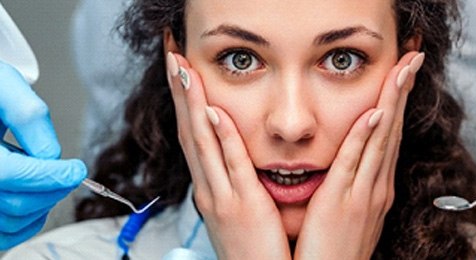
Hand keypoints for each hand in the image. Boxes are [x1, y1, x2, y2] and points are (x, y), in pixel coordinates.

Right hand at [0, 61, 85, 249]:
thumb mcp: (7, 86)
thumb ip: (30, 117)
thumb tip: (51, 156)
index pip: (9, 174)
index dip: (50, 176)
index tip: (78, 169)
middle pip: (15, 202)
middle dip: (54, 188)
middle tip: (71, 172)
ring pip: (11, 222)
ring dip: (44, 204)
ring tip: (49, 177)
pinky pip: (3, 234)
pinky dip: (29, 222)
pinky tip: (41, 198)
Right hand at [165, 52, 290, 259]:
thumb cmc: (253, 249)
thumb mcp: (239, 210)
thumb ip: (235, 181)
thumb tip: (233, 154)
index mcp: (211, 189)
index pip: (193, 135)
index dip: (184, 101)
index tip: (180, 70)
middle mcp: (210, 189)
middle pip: (189, 131)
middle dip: (180, 91)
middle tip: (171, 55)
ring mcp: (223, 197)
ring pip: (203, 142)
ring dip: (192, 104)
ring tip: (184, 69)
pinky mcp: (244, 206)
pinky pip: (233, 167)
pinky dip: (222, 138)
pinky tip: (214, 112)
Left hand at [294, 52, 422, 258]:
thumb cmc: (337, 248)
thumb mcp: (351, 211)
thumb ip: (353, 182)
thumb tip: (354, 159)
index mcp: (377, 187)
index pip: (390, 134)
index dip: (397, 101)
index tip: (402, 74)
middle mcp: (376, 186)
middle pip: (393, 129)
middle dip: (402, 91)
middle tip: (412, 57)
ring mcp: (363, 194)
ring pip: (381, 139)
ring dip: (392, 102)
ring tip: (401, 70)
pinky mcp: (342, 202)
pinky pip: (354, 164)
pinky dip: (365, 137)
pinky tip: (375, 114)